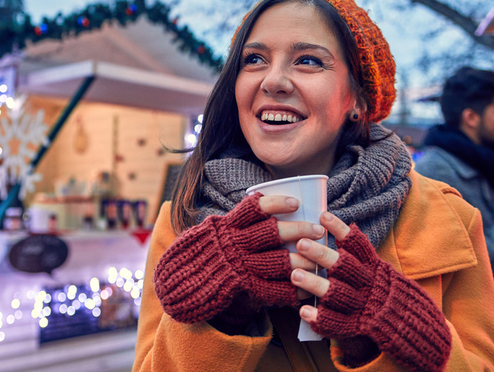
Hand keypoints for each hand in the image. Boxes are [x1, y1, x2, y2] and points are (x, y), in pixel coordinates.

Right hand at [154, 193, 313, 325]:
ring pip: (277, 260)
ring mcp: (237, 266)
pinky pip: (272, 289)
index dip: (275, 203)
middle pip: (272, 233)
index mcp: (225, 226)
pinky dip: (291, 290)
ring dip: (302, 259)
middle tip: (319, 230)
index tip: (294, 202)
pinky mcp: (240, 288)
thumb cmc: (193, 258)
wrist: (174, 287)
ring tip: (318, 258)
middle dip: (299, 230)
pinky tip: (305, 290)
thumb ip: (229, 224)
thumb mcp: (206, 232)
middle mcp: (232, 244)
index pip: (252, 208)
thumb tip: (255, 209)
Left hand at [289, 212, 451, 371]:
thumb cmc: (397, 298)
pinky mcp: (361, 328)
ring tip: (295, 275)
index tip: (323, 216)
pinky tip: (304, 313)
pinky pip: (339, 324)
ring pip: (338, 294)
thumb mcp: (387, 274)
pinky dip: (322, 318)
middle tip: (301, 244)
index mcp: (377, 269)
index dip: (340, 230)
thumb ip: (366, 258)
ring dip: (315, 284)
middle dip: (322, 255)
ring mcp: (365, 307)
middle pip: (345, 267)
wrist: (421, 332)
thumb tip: (347, 231)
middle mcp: (371, 286)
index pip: (358, 245)